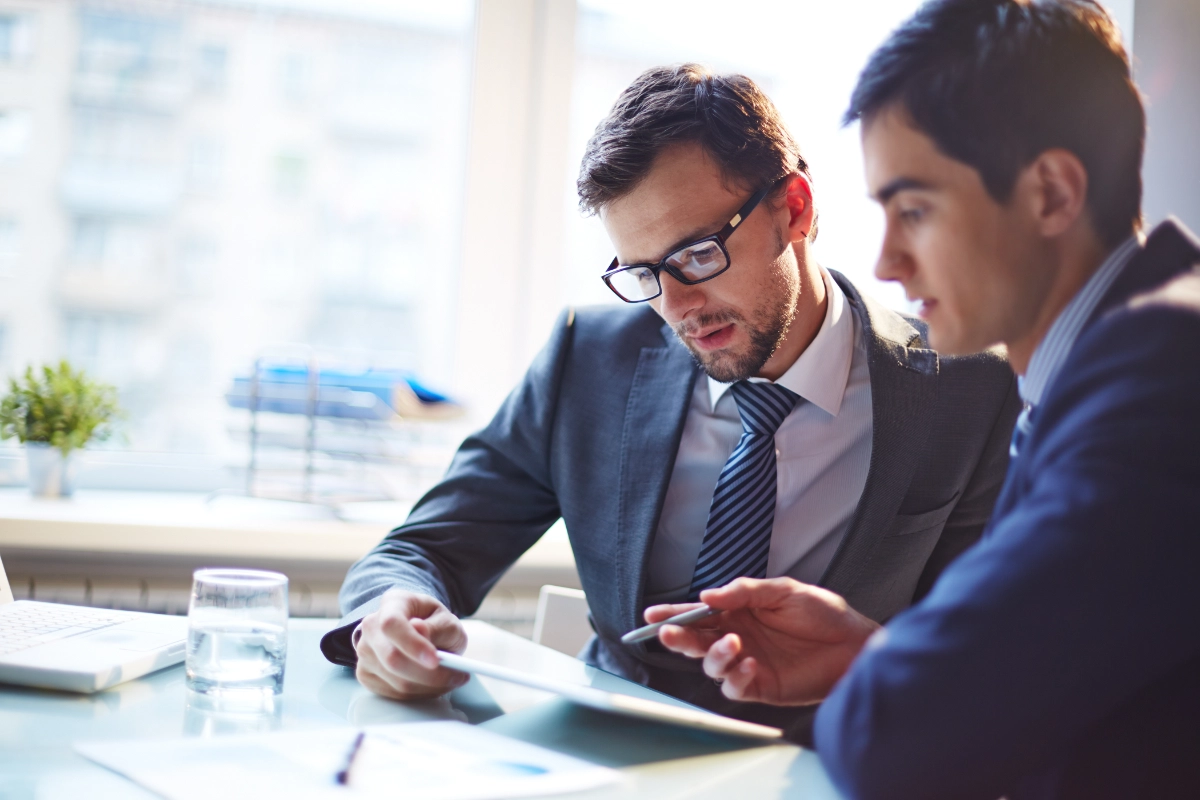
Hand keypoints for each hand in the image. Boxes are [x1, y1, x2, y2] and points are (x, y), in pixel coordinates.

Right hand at [353, 588, 469, 699]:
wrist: (422, 634)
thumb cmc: (435, 625)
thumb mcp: (446, 620)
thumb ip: (437, 627)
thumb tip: (420, 630)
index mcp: (392, 603)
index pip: (392, 623)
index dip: (412, 644)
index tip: (435, 660)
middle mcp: (371, 627)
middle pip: (392, 658)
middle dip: (428, 675)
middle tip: (457, 676)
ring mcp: (365, 652)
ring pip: (395, 681)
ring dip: (429, 687)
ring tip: (450, 679)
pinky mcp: (366, 675)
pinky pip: (394, 694)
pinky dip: (420, 694)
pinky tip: (433, 685)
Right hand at [645, 577, 879, 705]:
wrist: (853, 644)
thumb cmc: (822, 613)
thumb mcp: (784, 590)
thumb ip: (745, 591)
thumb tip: (709, 594)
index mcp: (738, 613)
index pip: (698, 613)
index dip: (674, 613)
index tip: (652, 614)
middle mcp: (737, 638)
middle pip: (696, 641)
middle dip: (679, 638)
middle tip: (669, 634)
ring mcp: (747, 663)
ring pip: (711, 665)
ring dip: (714, 655)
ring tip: (734, 644)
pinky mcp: (761, 686)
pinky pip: (735, 687)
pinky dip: (736, 677)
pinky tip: (750, 664)